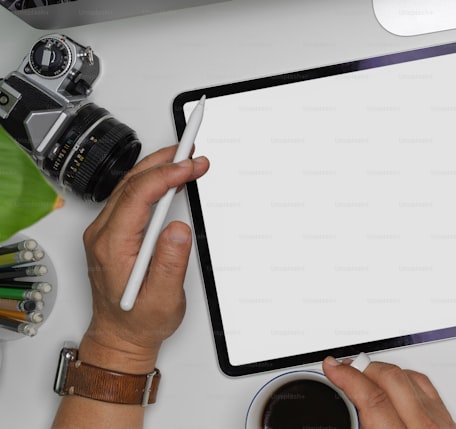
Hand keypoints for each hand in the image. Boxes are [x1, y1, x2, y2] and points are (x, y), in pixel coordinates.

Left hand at [79, 145, 209, 373]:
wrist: (120, 337)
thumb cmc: (139, 321)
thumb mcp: (163, 298)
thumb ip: (171, 263)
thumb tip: (178, 229)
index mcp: (113, 245)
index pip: (138, 195)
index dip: (167, 175)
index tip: (192, 166)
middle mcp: (103, 234)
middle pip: (132, 183)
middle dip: (165, 162)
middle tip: (194, 152)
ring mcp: (106, 232)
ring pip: (130, 186)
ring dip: (158, 168)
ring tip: (185, 158)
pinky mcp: (114, 233)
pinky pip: (130, 197)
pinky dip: (152, 181)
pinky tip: (169, 177)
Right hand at [323, 357, 455, 428]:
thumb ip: (362, 426)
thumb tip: (347, 409)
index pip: (373, 398)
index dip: (348, 377)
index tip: (333, 367)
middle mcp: (425, 428)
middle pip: (392, 379)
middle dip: (363, 367)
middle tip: (343, 368)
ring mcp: (442, 424)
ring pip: (411, 378)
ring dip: (384, 370)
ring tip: (364, 372)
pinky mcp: (451, 423)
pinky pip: (428, 388)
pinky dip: (407, 378)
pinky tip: (395, 381)